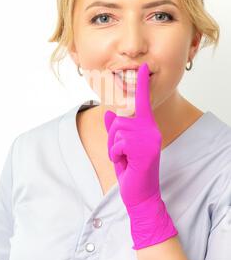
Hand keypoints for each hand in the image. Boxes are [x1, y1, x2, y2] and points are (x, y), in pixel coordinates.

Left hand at [104, 63, 177, 249]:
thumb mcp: (120, 146)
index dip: (141, 84)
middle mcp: (151, 129)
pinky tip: (126, 164)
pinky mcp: (144, 150)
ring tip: (125, 158)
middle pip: (120, 118)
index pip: (143, 102)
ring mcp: (149, 139)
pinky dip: (115, 155)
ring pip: (117, 130)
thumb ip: (116, 130)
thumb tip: (110, 112)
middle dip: (113, 136)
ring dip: (114, 146)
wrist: (140, 192)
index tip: (143, 67)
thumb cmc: (131, 168)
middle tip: (121, 152)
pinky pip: (118, 144)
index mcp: (147, 127)